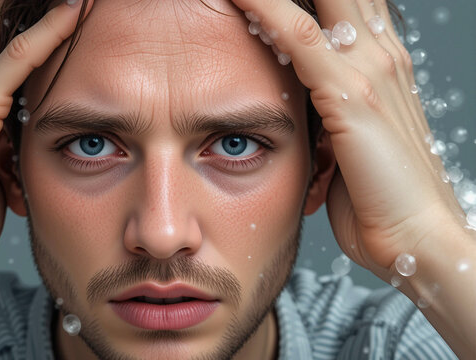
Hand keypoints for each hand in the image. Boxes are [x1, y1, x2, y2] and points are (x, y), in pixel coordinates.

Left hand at [230, 0, 468, 281]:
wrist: (416, 235)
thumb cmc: (380, 197)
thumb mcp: (350, 142)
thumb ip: (330, 114)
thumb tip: (300, 112)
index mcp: (382, 65)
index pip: (349, 4)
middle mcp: (380, 56)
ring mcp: (368, 71)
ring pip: (320, 0)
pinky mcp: (351, 95)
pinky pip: (300, 38)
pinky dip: (267, 10)